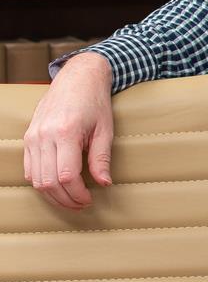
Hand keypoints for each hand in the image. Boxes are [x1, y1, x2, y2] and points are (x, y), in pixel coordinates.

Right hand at [23, 52, 113, 211]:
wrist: (78, 78)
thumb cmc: (94, 102)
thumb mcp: (105, 129)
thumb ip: (101, 158)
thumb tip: (104, 183)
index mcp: (66, 132)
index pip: (66, 176)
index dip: (77, 194)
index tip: (89, 199)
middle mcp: (45, 135)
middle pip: (48, 182)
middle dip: (66, 199)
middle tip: (81, 204)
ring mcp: (33, 136)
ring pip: (35, 179)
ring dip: (53, 195)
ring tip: (70, 198)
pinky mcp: (28, 137)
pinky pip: (29, 169)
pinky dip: (41, 182)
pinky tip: (57, 186)